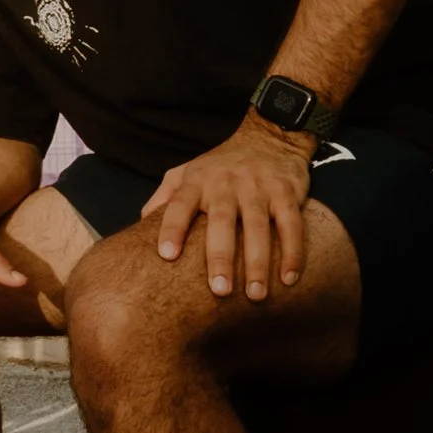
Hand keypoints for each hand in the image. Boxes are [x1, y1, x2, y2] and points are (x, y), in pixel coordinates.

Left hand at [141, 116, 313, 301]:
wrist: (269, 137)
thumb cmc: (221, 165)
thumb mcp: (187, 172)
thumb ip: (165, 196)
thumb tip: (140, 223)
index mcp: (197, 181)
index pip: (179, 205)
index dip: (172, 228)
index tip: (166, 256)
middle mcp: (226, 184)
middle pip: (221, 221)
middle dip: (220, 256)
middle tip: (219, 291)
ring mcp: (258, 187)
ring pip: (258, 227)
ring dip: (257, 262)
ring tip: (254, 295)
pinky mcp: (286, 192)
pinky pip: (291, 224)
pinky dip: (292, 252)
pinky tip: (289, 279)